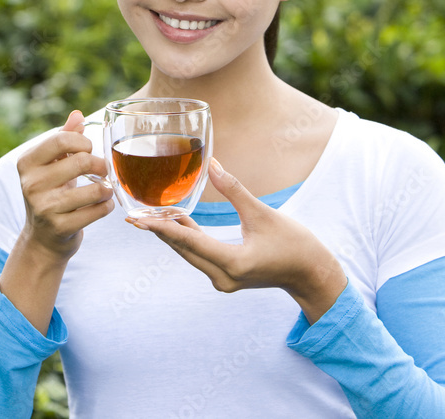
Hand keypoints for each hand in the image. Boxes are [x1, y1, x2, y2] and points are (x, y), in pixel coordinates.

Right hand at [15, 110, 113, 262]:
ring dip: (107, 188)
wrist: (42, 238)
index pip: (61, 139)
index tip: (88, 150)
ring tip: (105, 189)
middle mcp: (31, 184)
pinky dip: (106, 206)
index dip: (83, 142)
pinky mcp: (60, 227)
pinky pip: (97, 211)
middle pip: (82, 161)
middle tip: (103, 170)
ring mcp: (44, 207)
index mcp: (27, 162)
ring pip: (94, 189)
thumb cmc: (51, 193)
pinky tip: (102, 205)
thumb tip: (78, 115)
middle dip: (101, 165)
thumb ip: (64, 138)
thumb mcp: (52, 165)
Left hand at [131, 158, 346, 322]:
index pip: (188, 241)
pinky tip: (175, 222)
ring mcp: (223, 279)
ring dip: (172, 234)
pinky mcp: (226, 275)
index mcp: (232, 263)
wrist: (312, 274)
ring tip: (148, 215)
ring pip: (189, 253)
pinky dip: (187, 239)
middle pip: (183, 249)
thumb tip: (212, 164)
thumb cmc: (294, 244)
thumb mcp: (263, 213)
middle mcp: (222, 276)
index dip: (161, 227)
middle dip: (159, 230)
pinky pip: (199, 255)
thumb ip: (234, 189)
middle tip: (133, 215)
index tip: (137, 220)